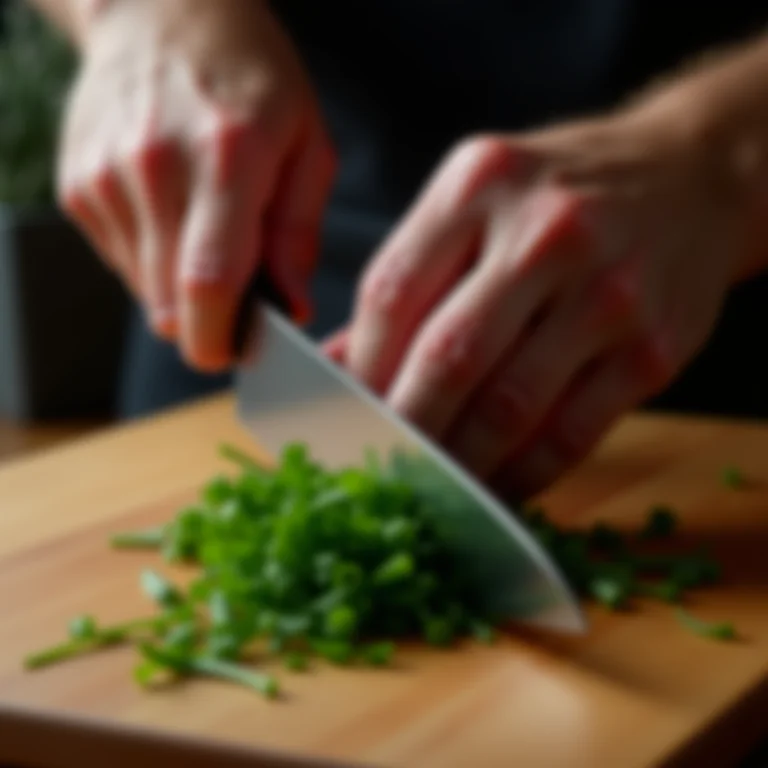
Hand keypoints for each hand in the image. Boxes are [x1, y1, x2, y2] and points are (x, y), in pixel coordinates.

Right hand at [58, 0, 334, 370]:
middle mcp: (155, 166)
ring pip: (143, 289)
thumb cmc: (252, 79)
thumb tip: (291, 307)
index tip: (236, 354)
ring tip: (206, 238)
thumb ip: (298, 232)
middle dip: (206, 326)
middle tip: (236, 309)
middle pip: (169, 300)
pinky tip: (173, 217)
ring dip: (180, 292)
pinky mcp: (78, 186)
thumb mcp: (307, 144)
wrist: (161, 11)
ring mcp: (106, 176)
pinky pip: (120, 261)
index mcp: (227, 155)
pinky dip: (153, 263)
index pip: (210, 280)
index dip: (220, 337)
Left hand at [337, 106, 760, 497]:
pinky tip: (491, 487)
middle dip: (402, 427)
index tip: (344, 412)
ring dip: (458, 463)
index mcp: (480, 184)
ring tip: (426, 487)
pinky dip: (521, 475)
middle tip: (375, 465)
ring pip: (509, 407)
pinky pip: (570, 435)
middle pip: (448, 357)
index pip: (392, 293)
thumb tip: (340, 364)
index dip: (359, 368)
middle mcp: (546, 233)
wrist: (691, 176)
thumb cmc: (561, 193)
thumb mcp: (476, 198)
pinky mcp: (653, 349)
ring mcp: (608, 292)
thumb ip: (409, 277)